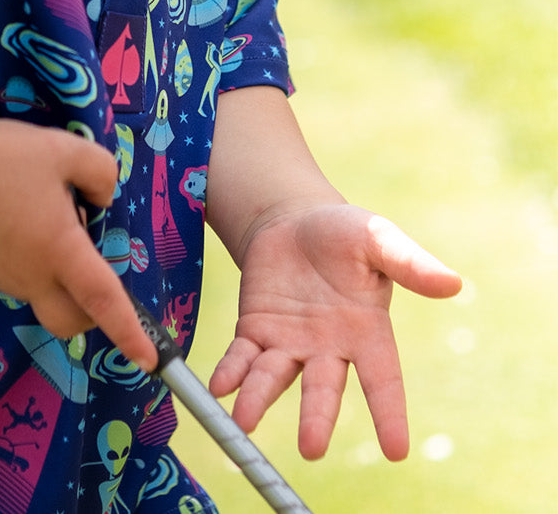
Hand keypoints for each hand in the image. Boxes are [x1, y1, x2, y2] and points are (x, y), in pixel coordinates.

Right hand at [0, 114, 158, 371]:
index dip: (130, 332)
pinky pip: (18, 275)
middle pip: (70, 319)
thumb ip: (100, 174)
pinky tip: (18, 212)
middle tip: (96, 270)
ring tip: (48, 210)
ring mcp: (1, 277)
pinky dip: (32, 259)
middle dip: (93, 313)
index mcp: (61, 252)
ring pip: (43, 294)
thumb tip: (101, 200)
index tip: (149, 361)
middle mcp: (32, 277)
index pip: (104, 302)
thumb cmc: (0, 159)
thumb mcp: (63, 150)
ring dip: (60, 273)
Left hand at [208, 204, 460, 459]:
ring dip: (259, 398)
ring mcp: (290, 342)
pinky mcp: (256, 329)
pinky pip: (242, 355)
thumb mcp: (379, 239)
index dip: (390, 414)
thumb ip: (410, 263)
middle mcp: (328, 348)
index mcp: (367, 333)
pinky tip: (219, 386)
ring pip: (275, 377)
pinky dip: (231, 371)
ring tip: (243, 420)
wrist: (294, 219)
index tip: (396, 452)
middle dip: (316, 417)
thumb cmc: (346, 233)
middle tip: (310, 448)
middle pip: (323, 389)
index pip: (382, 381)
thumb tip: (453, 283)